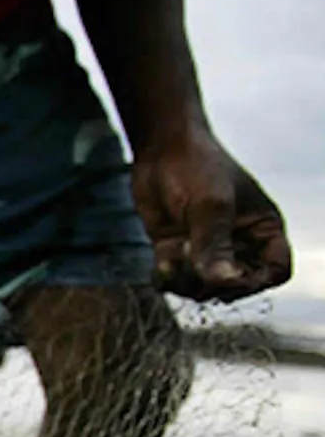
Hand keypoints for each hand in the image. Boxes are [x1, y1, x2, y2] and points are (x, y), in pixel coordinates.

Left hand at [131, 129, 291, 300]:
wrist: (160, 148)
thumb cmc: (198, 166)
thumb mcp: (211, 205)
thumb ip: (215, 246)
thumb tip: (221, 283)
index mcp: (262, 229)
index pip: (276, 271)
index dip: (257, 281)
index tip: (232, 276)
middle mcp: (238, 242)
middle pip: (235, 287)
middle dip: (213, 283)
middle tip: (194, 259)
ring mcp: (206, 249)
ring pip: (202, 289)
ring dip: (186, 282)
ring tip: (176, 253)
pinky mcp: (177, 251)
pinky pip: (175, 283)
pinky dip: (167, 279)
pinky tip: (162, 261)